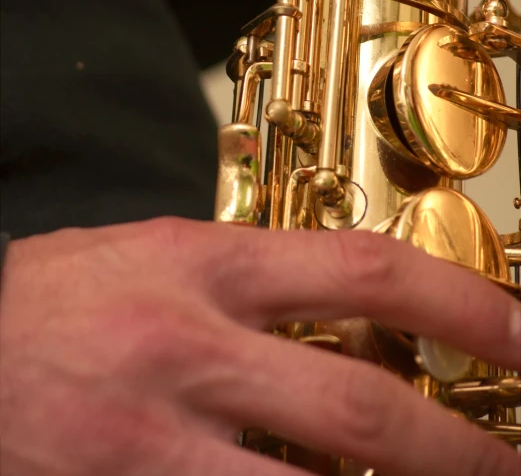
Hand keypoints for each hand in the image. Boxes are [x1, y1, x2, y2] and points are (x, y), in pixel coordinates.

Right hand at [1, 217, 518, 475]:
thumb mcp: (158, 251)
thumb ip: (249, 277)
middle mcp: (191, 350)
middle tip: (513, 464)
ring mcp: (156, 441)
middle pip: (363, 410)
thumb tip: (345, 312)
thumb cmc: (57, 294)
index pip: (365, 272)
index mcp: (205, 265)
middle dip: (463, 451)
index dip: (461, 304)